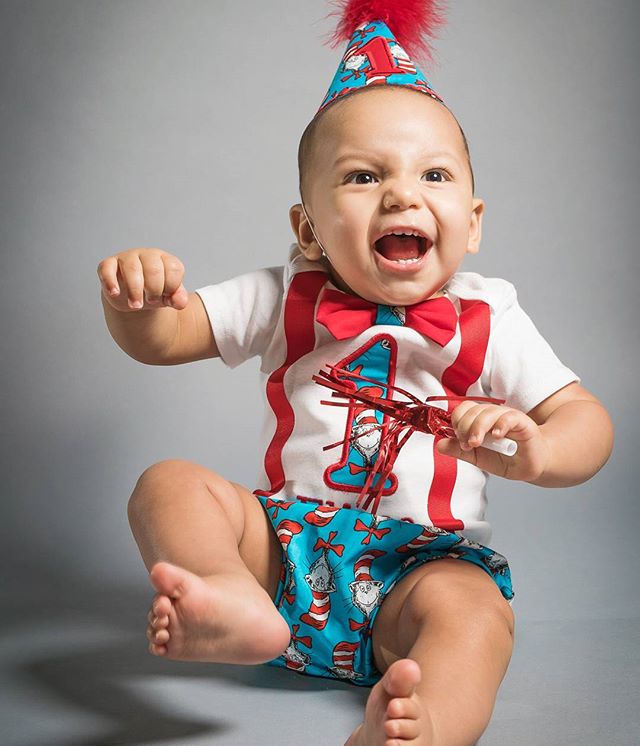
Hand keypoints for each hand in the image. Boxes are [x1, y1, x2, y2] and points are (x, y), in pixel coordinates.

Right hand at [97, 248, 188, 311]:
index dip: (172, 287)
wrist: (132, 297)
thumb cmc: (153, 292)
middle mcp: (147, 255)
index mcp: (165, 259)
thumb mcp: (169, 297)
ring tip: (136, 306)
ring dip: (135, 291)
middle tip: (151, 301)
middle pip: (154, 269)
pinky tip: (115, 293)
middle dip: (154, 290)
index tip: (166, 296)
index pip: (174, 268)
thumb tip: (180, 302)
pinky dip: (110, 282)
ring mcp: (127, 258)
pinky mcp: (109, 265)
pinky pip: (107, 268)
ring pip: (132, 269)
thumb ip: (178, 298)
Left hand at [435, 401, 549, 481]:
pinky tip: (497, 436)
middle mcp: (491, 415)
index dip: (457, 422)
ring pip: (488, 412)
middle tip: (469, 445)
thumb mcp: (477, 457)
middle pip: (472, 410)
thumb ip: (459, 450)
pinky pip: (509, 417)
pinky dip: (501, 425)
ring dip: (479, 428)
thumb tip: (439, 444)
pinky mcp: (522, 421)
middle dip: (465, 428)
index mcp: (479, 420)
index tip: (460, 440)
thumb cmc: (504, 459)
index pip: (462, 410)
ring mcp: (506, 416)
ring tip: (477, 443)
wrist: (529, 466)